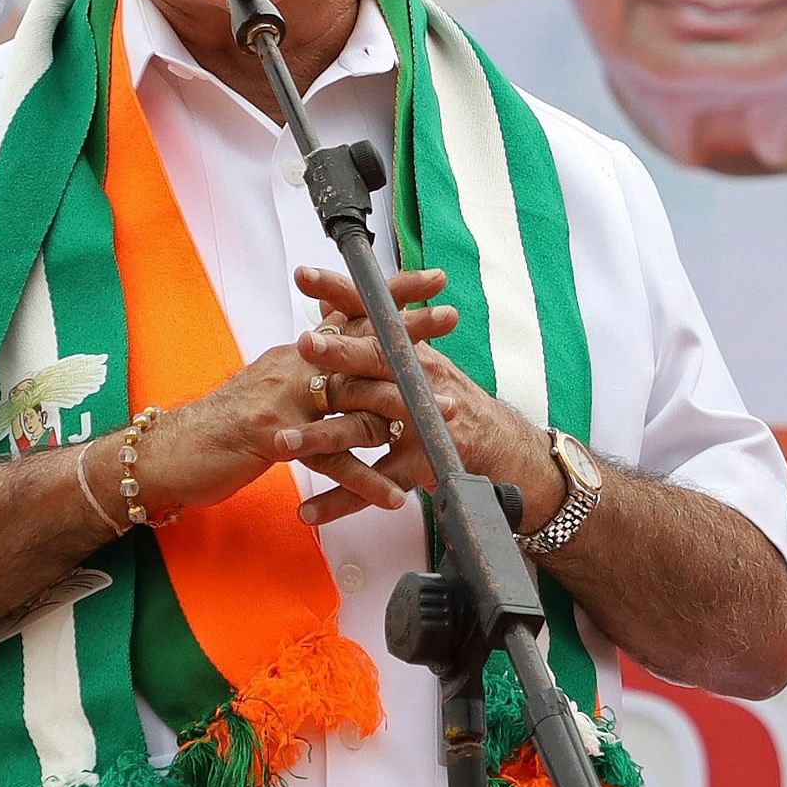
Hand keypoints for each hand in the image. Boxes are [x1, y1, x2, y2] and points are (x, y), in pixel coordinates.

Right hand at [128, 268, 453, 524]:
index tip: (432, 280)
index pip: (351, 313)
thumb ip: (310, 366)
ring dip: (406, 407)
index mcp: (299, 353)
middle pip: (362, 343)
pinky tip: (393, 496)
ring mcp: (286, 399)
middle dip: (410, 330)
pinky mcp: (275, 438)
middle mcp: (295, 366)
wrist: (169, 451)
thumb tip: (342, 348)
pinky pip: (331, 459)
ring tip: (447, 417)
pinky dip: (364, 480)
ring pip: (355, 396)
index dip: (391, 295)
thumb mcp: (273, 382)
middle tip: (452, 318)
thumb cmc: (226, 423)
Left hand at [293, 266, 561, 534]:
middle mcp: (420, 380)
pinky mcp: (422, 466)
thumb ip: (369, 333)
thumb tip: (329, 304)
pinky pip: (376, 485)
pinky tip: (309, 511)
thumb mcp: (416, 360)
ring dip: (322, 437)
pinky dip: (341, 500)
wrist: (504, 448)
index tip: (304, 275)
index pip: (375, 313)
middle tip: (305, 345)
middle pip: (378, 363)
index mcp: (412, 350)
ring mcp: (422, 424)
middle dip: (340, 354)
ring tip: (282, 445)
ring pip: (367, 428)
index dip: (343, 292)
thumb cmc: (451, 399)